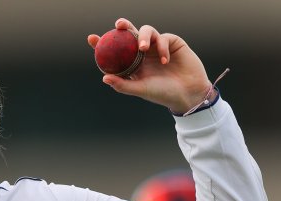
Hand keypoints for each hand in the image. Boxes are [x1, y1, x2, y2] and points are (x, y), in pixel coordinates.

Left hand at [87, 18, 212, 113]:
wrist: (188, 94)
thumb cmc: (163, 94)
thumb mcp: (141, 90)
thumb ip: (123, 85)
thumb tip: (104, 78)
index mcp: (132, 64)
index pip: (114, 51)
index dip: (102, 44)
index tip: (92, 38)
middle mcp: (142, 53)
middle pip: (129, 35)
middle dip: (123, 26)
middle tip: (119, 25)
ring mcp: (156, 46)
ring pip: (146, 31)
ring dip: (143, 37)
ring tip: (144, 48)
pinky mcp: (171, 42)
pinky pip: (163, 38)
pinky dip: (162, 47)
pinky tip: (165, 61)